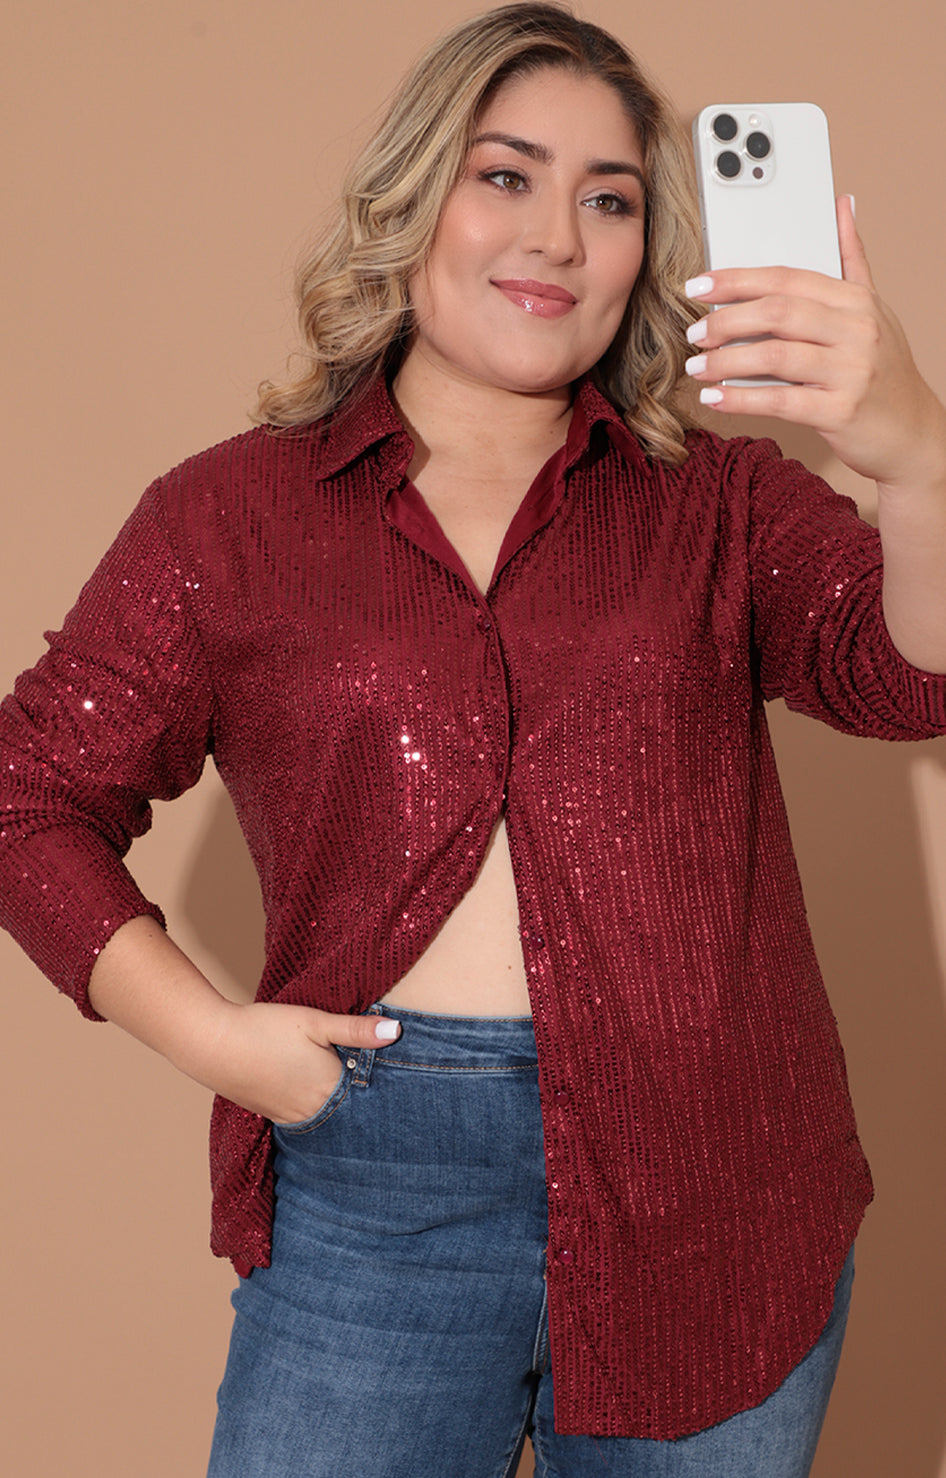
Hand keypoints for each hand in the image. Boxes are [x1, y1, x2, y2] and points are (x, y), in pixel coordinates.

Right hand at [197, 999, 399, 1123]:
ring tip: (358, 1098)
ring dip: (342, 1110)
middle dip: (367, 1105)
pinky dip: (319, 1112)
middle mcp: (313, 1111)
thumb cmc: (265, 1028)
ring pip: (329, 1119)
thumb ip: (355, 1029)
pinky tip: (321, 1098)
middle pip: (351, 1113)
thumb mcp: (315, 1022)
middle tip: (390, 1099)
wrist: (212, 1045)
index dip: (387, 1092)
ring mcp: (291, 1117)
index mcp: (329, 1088)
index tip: (404, 1088)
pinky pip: (307, 1121)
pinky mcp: (273, 1115)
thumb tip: (396, 1031)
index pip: (370, 1098)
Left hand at [683, 195, 945, 489]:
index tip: (699, 285)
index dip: (738, 280)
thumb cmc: (885, 373)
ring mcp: (851, 371)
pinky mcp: (840, 412)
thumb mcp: (875, 310)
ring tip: (697, 367)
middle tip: (694, 333)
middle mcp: (857, 331)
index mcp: (857, 301)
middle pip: (777, 313)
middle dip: (726, 320)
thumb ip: (853, 259)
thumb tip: (841, 205)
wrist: (913, 434)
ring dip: (725, 361)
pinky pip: (780, 401)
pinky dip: (741, 399)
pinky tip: (715, 399)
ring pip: (774, 356)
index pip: (788, 279)